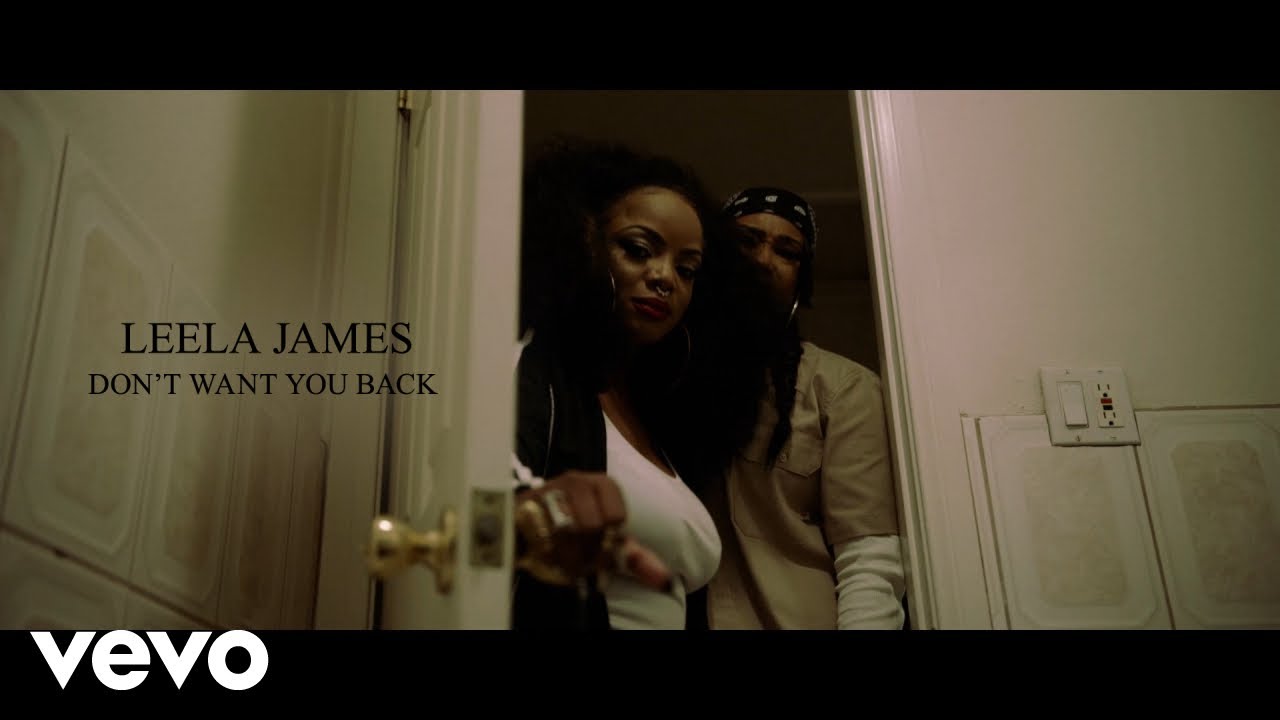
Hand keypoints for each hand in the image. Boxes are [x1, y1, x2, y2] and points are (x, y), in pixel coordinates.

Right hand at [516, 471, 671, 590]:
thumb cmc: (577, 529)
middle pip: (590, 525)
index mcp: (601, 484)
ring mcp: (547, 490)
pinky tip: (547, 554)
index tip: (602, 543)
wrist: (531, 523)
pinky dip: (545, 553)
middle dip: (586, 550)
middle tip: (581, 557)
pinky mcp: (523, 505)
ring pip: (563, 531)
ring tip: (565, 558)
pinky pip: (537, 535)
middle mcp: (575, 480)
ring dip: (565, 555)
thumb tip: (666, 581)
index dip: (609, 537)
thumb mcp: (608, 542)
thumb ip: (636, 559)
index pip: (616, 515)